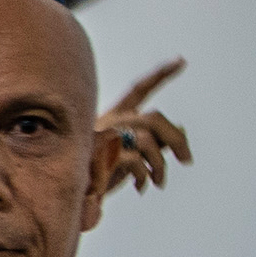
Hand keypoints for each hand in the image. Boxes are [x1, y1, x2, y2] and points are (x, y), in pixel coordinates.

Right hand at [97, 59, 192, 194]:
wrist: (68, 195)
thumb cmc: (97, 177)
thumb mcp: (129, 156)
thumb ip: (154, 142)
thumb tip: (182, 129)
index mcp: (113, 117)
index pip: (139, 90)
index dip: (160, 75)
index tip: (181, 61)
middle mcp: (108, 121)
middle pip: (154, 118)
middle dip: (176, 139)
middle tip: (187, 159)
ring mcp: (102, 136)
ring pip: (148, 140)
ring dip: (159, 165)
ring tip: (158, 181)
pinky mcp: (99, 154)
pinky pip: (135, 160)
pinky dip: (143, 175)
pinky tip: (140, 187)